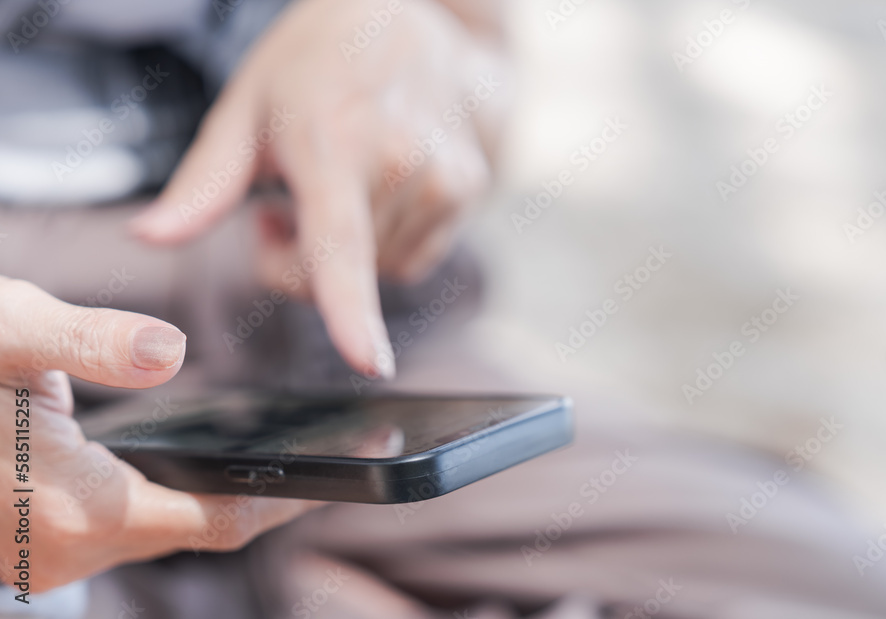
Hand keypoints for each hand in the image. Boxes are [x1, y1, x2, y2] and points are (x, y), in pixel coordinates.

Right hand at [0, 277, 315, 591]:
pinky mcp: (38, 537)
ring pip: (168, 525)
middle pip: (202, 526)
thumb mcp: (0, 333)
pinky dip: (175, 489)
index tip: (352, 466)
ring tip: (280, 450)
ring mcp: (50, 551)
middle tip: (334, 451)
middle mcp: (71, 546)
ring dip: (222, 490)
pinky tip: (194, 455)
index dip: (290, 496)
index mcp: (78, 508)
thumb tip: (169, 351)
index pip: (220, 517)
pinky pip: (132, 519)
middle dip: (268, 492)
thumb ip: (85, 340)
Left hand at [129, 0, 507, 378]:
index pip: (340, 242)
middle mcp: (401, 162)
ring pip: (378, 274)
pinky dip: (382, 248)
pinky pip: (413, 260)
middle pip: (338, 275)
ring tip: (333, 192)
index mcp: (336, 138)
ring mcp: (444, 177)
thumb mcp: (248, 106)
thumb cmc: (320, 59)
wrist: (417, 21)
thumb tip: (149, 238)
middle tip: (275, 211)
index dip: (350, 309)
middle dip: (296, 264)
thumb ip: (203, 183)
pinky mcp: (469, 190)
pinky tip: (371, 199)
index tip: (369, 361)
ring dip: (344, 257)